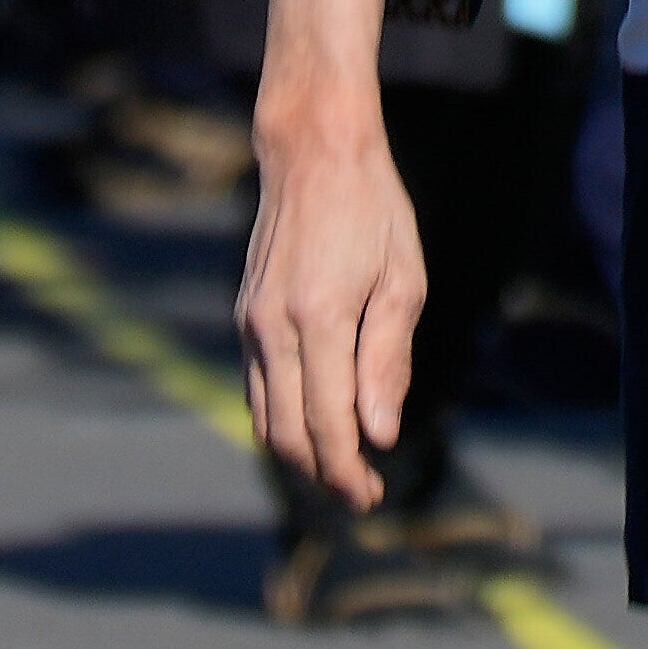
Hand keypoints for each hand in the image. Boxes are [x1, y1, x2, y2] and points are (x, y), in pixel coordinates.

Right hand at [236, 0, 426, 506]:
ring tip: (339, 473)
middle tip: (360, 497)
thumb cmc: (373, 210)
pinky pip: (256, 387)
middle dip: (322, 476)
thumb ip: (387, 360)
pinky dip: (280, 420)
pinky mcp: (245, 315)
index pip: (327, 424)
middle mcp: (274, 327)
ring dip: (298, 456)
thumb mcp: (402, 280)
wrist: (314, 151)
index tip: (371, 496)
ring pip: (263, 417)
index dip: (347, 471)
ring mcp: (251, 322)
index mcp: (321, 319)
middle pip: (287, 433)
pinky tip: (313, 427)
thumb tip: (378, 433)